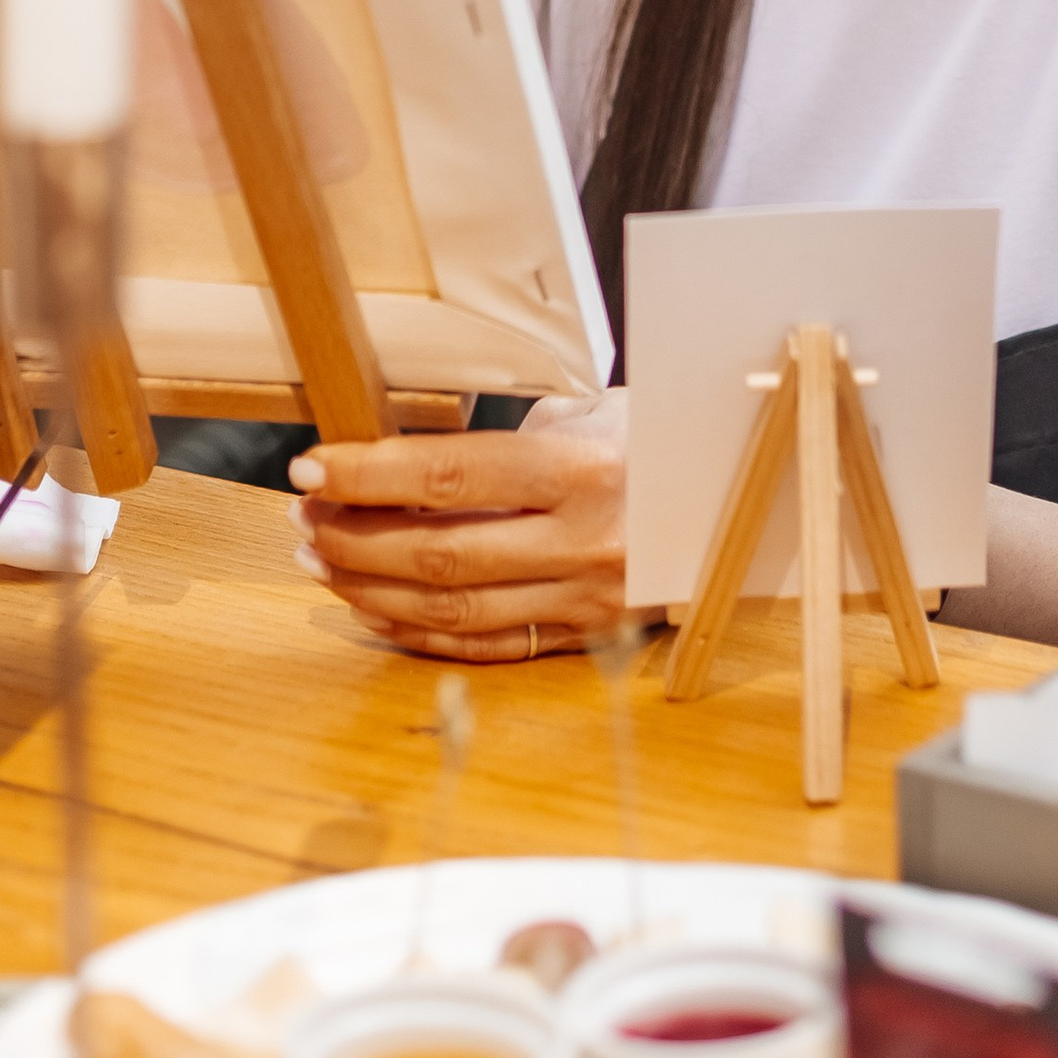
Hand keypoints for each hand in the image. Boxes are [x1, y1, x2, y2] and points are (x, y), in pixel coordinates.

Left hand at [287, 392, 629, 662]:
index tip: (312, 468)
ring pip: (454, 608)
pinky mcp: (588, 635)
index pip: (450, 474)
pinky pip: (488, 646)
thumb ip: (512, 436)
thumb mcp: (594, 411)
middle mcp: (585, 541)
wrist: (753, 497)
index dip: (370, 474)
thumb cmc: (658, 437)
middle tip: (304, 518)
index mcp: (583, 468)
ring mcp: (587, 598)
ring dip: (372, 589)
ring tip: (323, 561)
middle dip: (354, 537)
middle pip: (439, 552)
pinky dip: (420, 632)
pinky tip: (375, 610)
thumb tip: (417, 458)